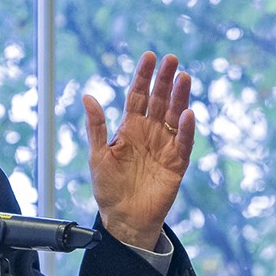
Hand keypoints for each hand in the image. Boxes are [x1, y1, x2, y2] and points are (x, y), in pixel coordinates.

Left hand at [83, 51, 194, 249]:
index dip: (143, 76)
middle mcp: (150, 132)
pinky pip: (184, 143)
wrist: (124, 218)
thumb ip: (96, 127)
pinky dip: (186, 129)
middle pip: (160, 100)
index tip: (149, 56)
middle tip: (172, 59)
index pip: (138, 95)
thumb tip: (87, 96)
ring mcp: (165, 146)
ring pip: (175, 116)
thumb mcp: (98, 156)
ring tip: (184, 77)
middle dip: (165, 80)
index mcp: (130, 128)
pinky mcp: (177, 163)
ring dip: (180, 97)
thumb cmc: (108, 188)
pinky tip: (188, 114)